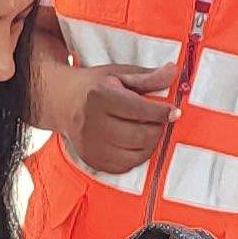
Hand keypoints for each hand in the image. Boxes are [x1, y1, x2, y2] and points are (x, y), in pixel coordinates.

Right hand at [68, 62, 176, 176]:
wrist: (63, 102)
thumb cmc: (95, 87)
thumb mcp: (120, 74)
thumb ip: (148, 76)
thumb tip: (172, 72)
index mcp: (100, 96)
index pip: (140, 110)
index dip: (163, 113)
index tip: (174, 112)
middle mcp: (92, 122)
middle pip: (141, 135)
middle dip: (158, 128)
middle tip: (158, 121)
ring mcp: (91, 144)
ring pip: (136, 153)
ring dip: (150, 143)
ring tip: (146, 130)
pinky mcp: (92, 160)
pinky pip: (126, 166)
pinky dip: (137, 156)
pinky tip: (134, 143)